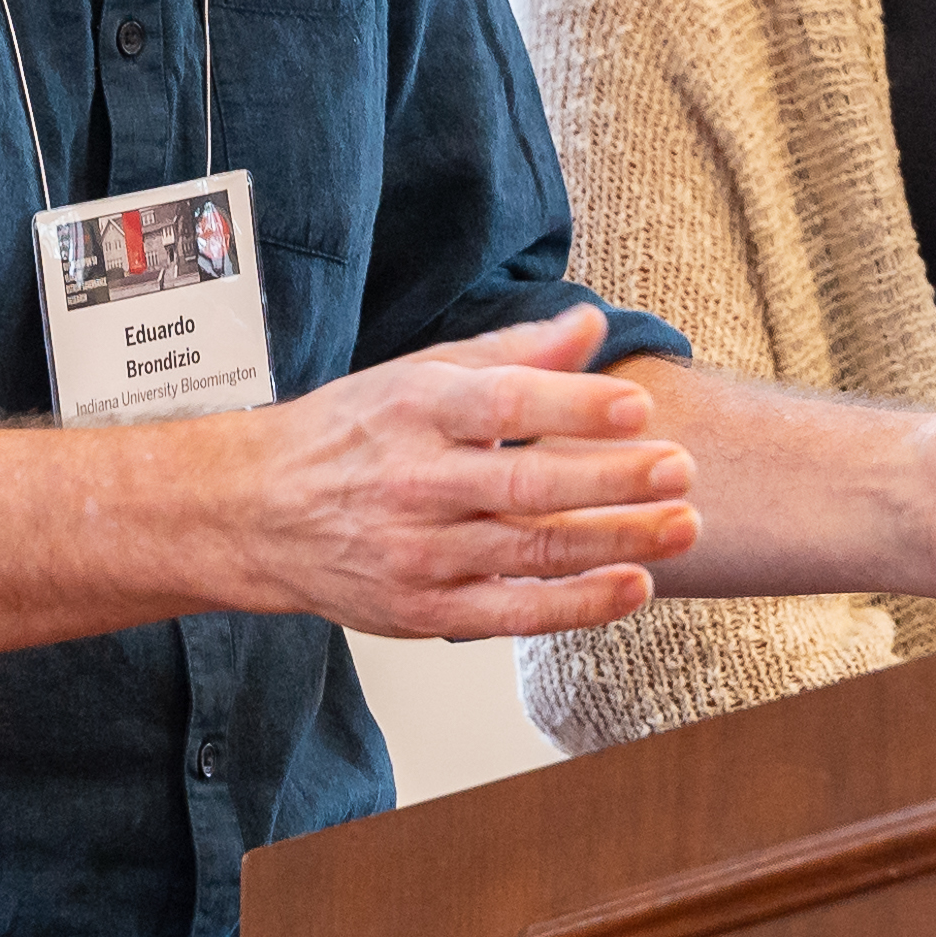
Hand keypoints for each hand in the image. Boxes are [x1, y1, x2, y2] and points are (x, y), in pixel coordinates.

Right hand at [220, 307, 700, 639]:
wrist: (254, 512)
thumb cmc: (350, 435)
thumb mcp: (419, 374)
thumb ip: (512, 352)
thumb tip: (590, 323)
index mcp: (414, 411)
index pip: (502, 405)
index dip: (572, 407)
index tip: (636, 406)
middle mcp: (415, 484)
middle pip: (526, 485)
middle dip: (612, 480)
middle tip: (680, 468)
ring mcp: (418, 554)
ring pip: (530, 552)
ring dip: (614, 542)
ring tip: (681, 526)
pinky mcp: (424, 610)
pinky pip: (513, 613)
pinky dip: (577, 605)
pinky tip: (632, 587)